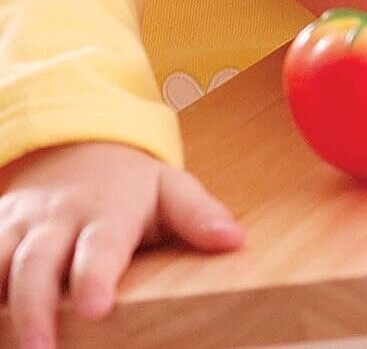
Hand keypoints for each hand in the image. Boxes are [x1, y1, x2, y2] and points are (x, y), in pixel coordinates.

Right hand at [0, 142, 242, 347]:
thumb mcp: (170, 189)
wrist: (75, 146)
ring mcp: (18, 229)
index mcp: (107, 212)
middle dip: (33, 311)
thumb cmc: (131, 185)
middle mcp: (56, 221)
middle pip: (36, 266)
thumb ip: (198, 215)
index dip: (96, 278)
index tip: (98, 309)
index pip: (101, 248)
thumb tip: (234, 241)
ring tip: (2, 343)